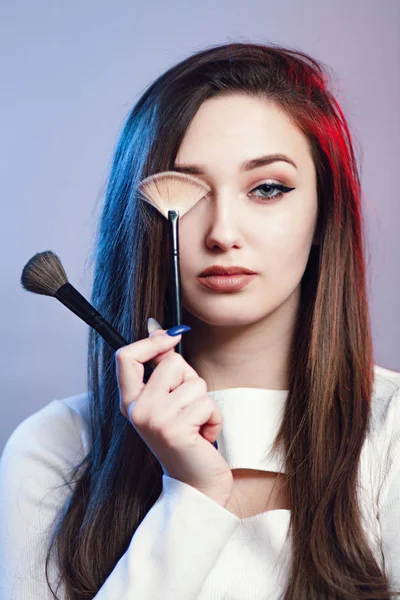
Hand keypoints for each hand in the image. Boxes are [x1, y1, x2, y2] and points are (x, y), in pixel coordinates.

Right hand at [115, 327, 232, 505]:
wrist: (195, 484)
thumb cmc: (186, 438)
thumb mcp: (167, 402)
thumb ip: (163, 369)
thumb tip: (161, 328)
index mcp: (130, 401)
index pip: (125, 356)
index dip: (150, 341)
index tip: (170, 336)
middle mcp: (137, 410)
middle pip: (171, 363)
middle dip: (191, 380)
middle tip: (188, 409)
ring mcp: (154, 420)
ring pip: (195, 383)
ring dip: (205, 404)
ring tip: (196, 426)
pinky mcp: (175, 430)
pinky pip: (208, 404)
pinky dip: (214, 419)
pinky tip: (203, 437)